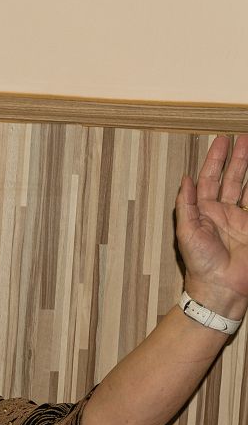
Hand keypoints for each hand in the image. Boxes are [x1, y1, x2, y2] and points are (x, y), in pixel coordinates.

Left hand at [175, 134, 247, 317]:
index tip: (222, 141)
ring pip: (247, 186)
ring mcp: (241, 219)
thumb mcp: (186, 232)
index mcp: (204, 211)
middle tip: (243, 138)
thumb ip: (186, 204)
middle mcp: (223, 211)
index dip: (215, 160)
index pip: (210, 178)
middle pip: (231, 178)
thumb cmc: (200, 264)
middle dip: (237, 158)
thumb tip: (184, 179)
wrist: (221, 287)